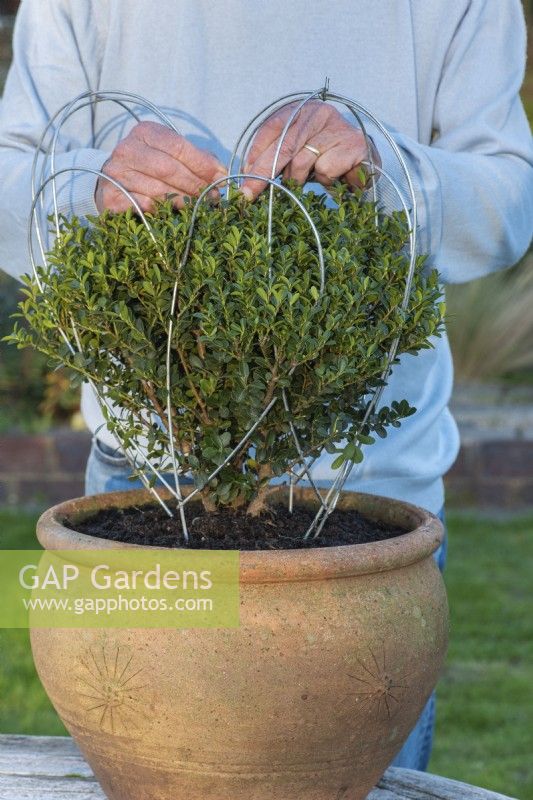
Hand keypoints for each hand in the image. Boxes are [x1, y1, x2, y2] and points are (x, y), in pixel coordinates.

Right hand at [95, 121, 226, 212]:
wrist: (113, 184)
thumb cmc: (150, 168)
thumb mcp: (171, 154)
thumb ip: (197, 159)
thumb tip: (220, 174)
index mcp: (144, 132)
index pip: (178, 146)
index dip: (202, 164)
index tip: (220, 178)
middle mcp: (127, 149)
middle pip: (168, 169)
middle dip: (195, 185)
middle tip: (212, 198)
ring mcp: (116, 174)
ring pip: (158, 190)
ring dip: (184, 201)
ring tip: (199, 207)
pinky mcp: (111, 197)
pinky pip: (144, 206)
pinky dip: (162, 211)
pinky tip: (175, 214)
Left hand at [240, 101, 378, 200]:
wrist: (367, 162)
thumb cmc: (327, 158)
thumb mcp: (299, 152)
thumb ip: (278, 156)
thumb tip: (248, 175)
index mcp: (302, 110)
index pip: (273, 126)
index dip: (256, 151)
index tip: (244, 172)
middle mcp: (319, 113)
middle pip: (284, 145)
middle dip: (263, 173)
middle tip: (248, 194)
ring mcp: (337, 128)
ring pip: (302, 161)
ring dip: (299, 180)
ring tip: (311, 179)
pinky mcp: (353, 145)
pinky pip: (325, 171)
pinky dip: (326, 181)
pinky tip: (336, 177)